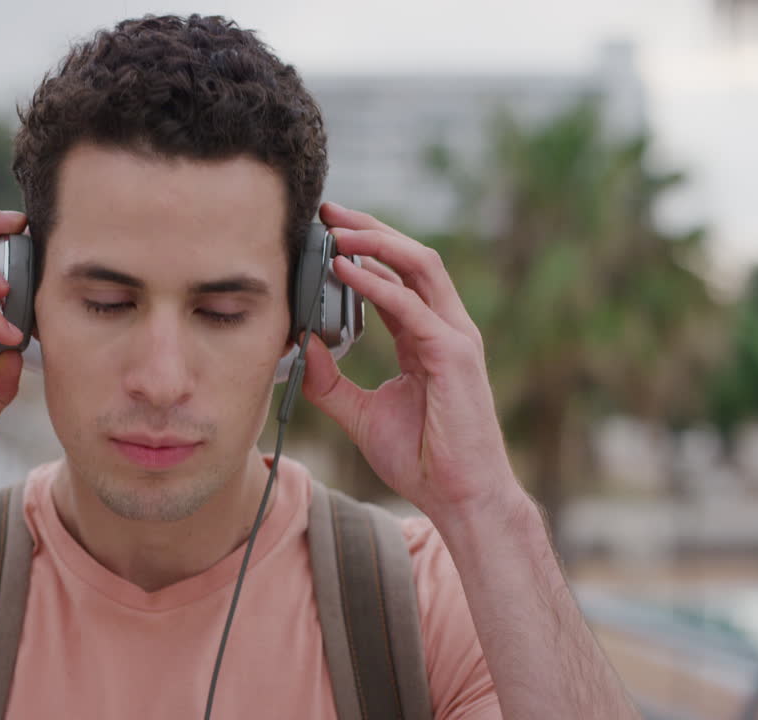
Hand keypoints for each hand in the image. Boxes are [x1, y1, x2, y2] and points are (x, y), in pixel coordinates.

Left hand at [301, 202, 522, 522]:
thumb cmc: (422, 458)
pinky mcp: (455, 354)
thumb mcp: (360, 414)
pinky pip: (412, 306)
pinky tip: (346, 271)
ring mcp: (456, 337)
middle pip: (411, 258)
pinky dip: (377, 284)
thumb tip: (300, 345)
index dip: (364, 250)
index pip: (396, 277)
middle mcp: (445, 328)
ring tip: (335, 229)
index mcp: (426, 338)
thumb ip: (329, 380)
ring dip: (376, 242)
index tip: (324, 232)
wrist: (458, 497)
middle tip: (327, 211)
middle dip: (369, 229)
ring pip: (420, 266)